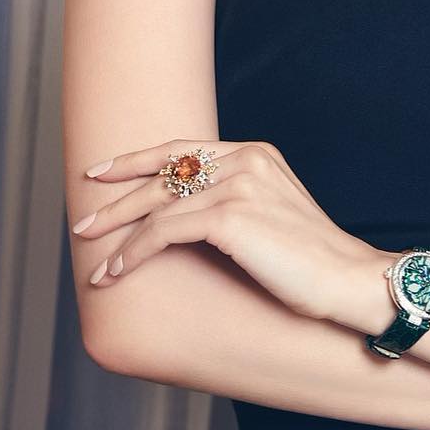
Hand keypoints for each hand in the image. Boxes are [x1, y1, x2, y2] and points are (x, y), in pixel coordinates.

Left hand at [73, 138, 381, 319]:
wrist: (347, 280)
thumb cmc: (311, 262)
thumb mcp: (271, 217)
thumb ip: (236, 202)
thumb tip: (186, 220)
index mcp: (256, 153)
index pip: (182, 148)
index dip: (136, 159)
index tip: (101, 171)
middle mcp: (246, 160)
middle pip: (163, 172)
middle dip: (116, 197)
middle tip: (83, 220)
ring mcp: (238, 184)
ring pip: (158, 204)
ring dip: (118, 233)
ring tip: (91, 254)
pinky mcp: (230, 216)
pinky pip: (163, 231)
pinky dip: (133, 253)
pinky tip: (116, 272)